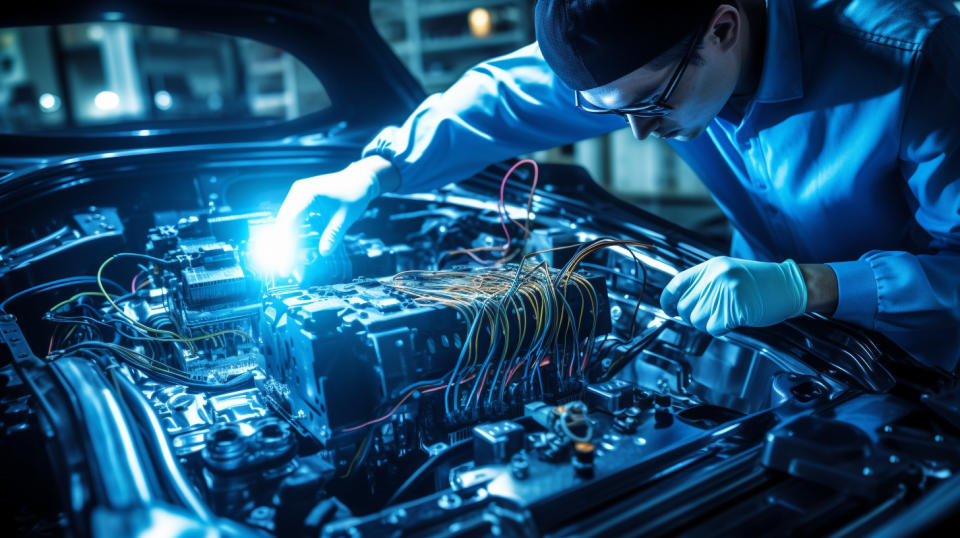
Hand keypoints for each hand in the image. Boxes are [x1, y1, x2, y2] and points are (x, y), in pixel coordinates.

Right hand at [274, 156, 399, 269]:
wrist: (360, 179)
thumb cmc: (355, 194)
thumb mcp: (346, 217)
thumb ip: (333, 235)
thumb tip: (323, 254)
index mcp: (306, 193)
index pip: (290, 222)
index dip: (286, 246)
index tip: (287, 265)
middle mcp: (297, 191)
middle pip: (284, 224)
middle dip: (284, 248)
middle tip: (286, 271)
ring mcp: (297, 195)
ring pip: (286, 223)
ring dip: (287, 244)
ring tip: (290, 265)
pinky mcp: (301, 200)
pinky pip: (293, 220)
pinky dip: (293, 236)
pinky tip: (295, 252)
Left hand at [659, 256, 806, 335]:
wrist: (789, 286)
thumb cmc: (762, 283)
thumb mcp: (729, 274)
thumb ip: (706, 284)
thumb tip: (683, 305)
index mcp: (711, 267)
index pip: (677, 284)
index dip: (668, 300)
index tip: (669, 309)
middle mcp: (714, 278)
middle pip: (685, 307)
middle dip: (693, 317)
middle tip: (711, 316)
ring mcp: (724, 293)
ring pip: (697, 320)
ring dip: (708, 324)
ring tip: (726, 316)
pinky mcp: (734, 309)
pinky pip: (713, 328)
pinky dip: (721, 329)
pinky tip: (734, 321)